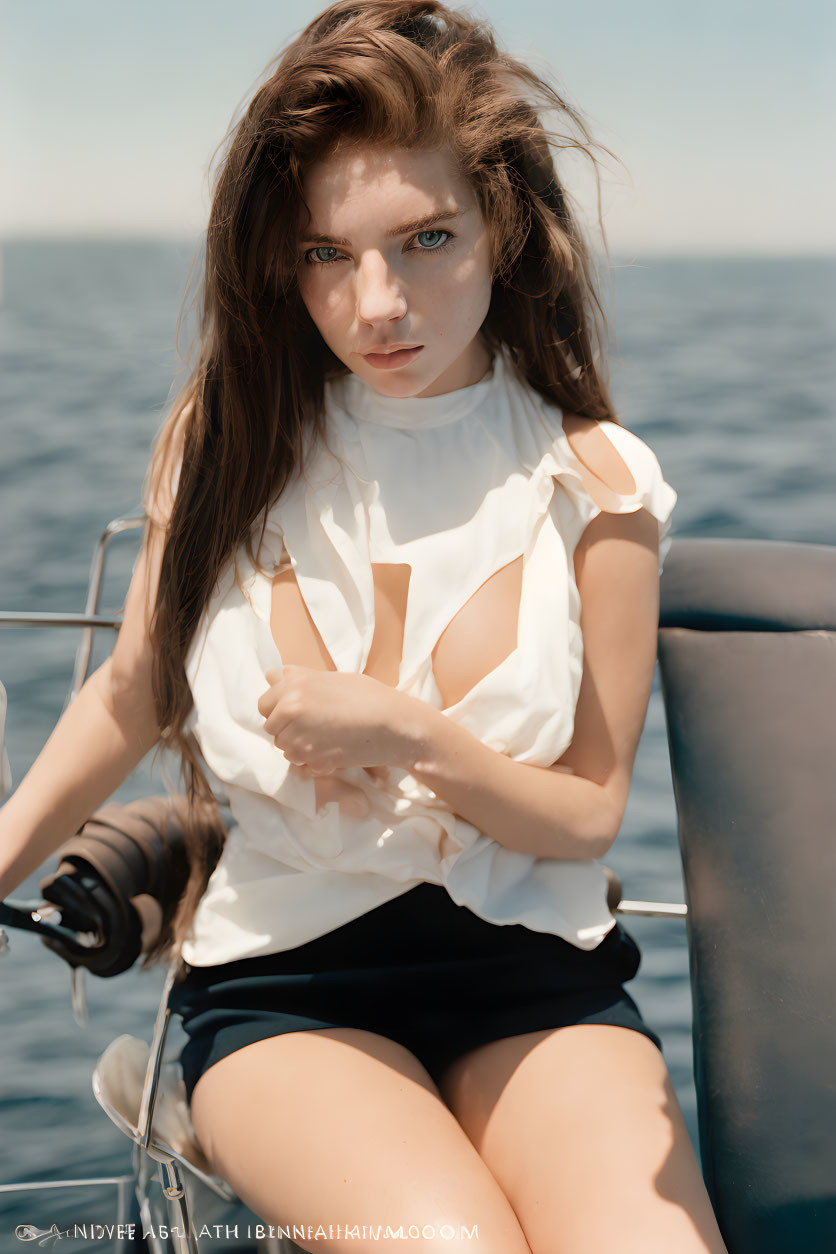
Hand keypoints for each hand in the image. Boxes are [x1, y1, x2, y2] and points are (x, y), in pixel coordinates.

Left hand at [257, 665, 418, 775]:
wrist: (393, 723)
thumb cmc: (367, 696)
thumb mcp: (331, 678)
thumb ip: (297, 678)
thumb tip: (271, 675)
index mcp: (293, 689)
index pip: (264, 705)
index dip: (279, 709)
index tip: (297, 711)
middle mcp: (292, 713)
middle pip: (272, 729)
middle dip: (288, 729)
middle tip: (315, 725)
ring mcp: (301, 740)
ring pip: (285, 750)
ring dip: (300, 747)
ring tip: (325, 737)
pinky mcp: (314, 762)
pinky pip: (303, 765)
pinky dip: (314, 762)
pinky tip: (333, 750)